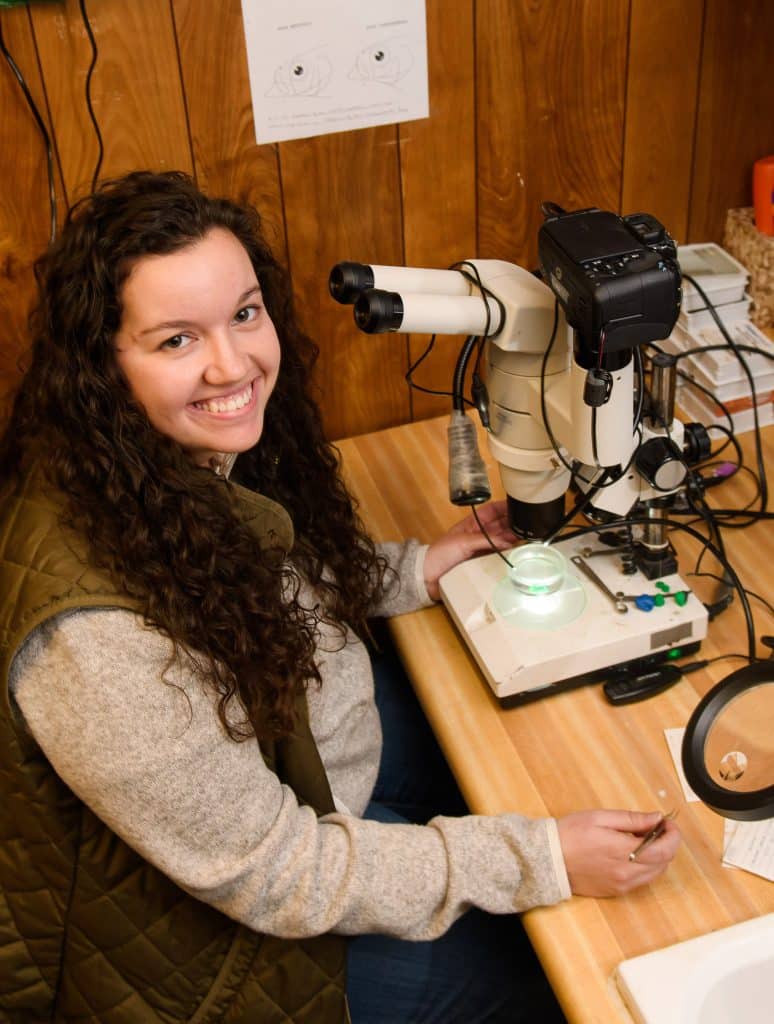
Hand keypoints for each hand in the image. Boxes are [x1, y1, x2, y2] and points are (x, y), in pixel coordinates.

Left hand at [423, 500, 517, 600]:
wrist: (428, 576)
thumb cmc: (440, 554)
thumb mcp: (462, 542)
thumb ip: (486, 540)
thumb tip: (508, 541)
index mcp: (471, 524)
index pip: (492, 511)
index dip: (505, 507)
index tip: (520, 506)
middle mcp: (478, 535)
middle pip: (500, 525)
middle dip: (514, 524)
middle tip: (528, 526)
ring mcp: (481, 549)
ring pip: (502, 541)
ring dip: (513, 539)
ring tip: (527, 539)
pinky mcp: (482, 563)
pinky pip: (499, 556)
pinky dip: (508, 554)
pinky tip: (517, 553)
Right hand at [557, 809, 680, 897]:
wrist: (548, 860)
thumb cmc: (571, 834)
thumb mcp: (600, 817)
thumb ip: (632, 819)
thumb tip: (656, 818)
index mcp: (623, 852)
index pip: (665, 849)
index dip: (673, 835)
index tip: (667, 822)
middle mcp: (627, 873)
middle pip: (664, 862)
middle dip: (667, 843)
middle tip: (655, 826)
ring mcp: (622, 885)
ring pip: (655, 873)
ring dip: (658, 855)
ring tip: (642, 838)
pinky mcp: (616, 891)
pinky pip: (642, 880)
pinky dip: (646, 866)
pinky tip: (632, 853)